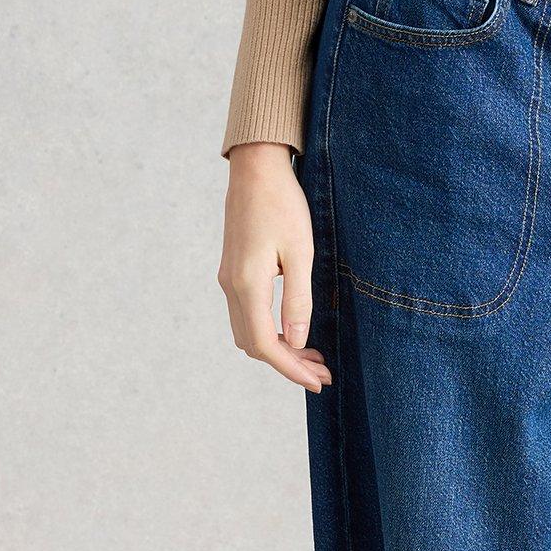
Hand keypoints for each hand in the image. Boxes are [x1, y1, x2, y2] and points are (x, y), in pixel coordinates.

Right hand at [218, 142, 331, 395]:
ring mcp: (229, 278)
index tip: (319, 382)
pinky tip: (291, 325)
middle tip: (321, 370)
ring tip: (312, 352)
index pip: (266, 345)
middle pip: (254, 345)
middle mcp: (231, 286)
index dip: (292, 369)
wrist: (256, 168)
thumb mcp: (300, 251)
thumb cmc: (282, 205)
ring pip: (247, 331)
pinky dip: (268, 328)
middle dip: (287, 363)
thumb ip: (297, 298)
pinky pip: (246, 313)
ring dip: (277, 347)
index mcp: (248, 285)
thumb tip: (297, 340)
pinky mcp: (233, 269)